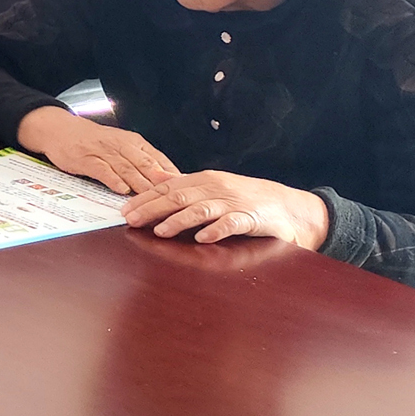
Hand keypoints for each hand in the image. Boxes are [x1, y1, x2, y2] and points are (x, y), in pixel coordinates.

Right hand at [14, 104, 176, 195]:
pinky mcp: (86, 158)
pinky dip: (113, 179)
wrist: (59, 129)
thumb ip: (141, 161)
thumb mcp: (120, 145)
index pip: (158, 158)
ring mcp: (103, 151)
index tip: (186, 189)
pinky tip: (122, 190)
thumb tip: (168, 180)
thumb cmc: (92, 141)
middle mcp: (121, 145)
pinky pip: (103, 170)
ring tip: (153, 199)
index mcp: (133, 141)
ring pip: (127, 168)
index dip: (172, 174)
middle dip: (162, 182)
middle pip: (146, 164)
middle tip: (176, 198)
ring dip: (141, 184)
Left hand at [123, 171, 330, 250]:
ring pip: (202, 209)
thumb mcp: (212, 186)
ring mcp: (234, 203)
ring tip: (161, 231)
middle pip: (179, 198)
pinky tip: (203, 238)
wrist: (289, 206)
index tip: (125, 211)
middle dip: (153, 209)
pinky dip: (217, 230)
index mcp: (204, 180)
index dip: (145, 199)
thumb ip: (183, 184)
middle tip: (133, 221)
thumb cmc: (245, 197)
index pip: (168, 188)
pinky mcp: (252, 219)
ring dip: (179, 220)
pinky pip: (232, 224)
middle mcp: (217, 189)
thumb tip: (153, 177)